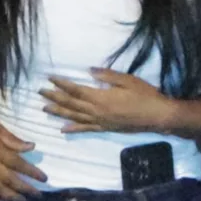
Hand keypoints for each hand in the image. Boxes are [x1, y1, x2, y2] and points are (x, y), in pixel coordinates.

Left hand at [41, 68, 177, 135]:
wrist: (159, 116)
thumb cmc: (145, 95)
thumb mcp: (127, 80)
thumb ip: (107, 76)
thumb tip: (89, 71)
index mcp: (101, 98)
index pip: (75, 90)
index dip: (61, 83)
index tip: (49, 77)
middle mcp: (97, 111)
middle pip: (71, 104)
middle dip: (54, 97)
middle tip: (40, 92)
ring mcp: (101, 122)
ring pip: (75, 117)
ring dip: (59, 112)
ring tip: (44, 108)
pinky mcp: (106, 129)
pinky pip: (86, 129)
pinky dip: (73, 129)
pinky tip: (63, 129)